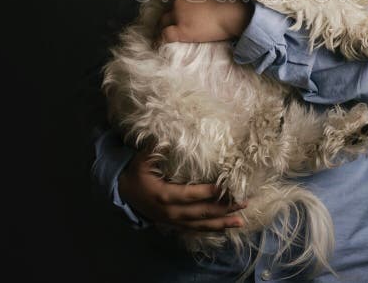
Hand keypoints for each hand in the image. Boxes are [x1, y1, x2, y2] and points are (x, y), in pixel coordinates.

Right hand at [118, 147, 246, 231]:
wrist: (124, 194)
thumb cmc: (136, 174)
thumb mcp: (142, 160)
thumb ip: (154, 149)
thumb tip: (169, 137)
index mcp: (164, 195)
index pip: (189, 195)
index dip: (206, 192)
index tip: (224, 188)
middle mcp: (171, 212)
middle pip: (201, 212)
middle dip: (223, 208)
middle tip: (243, 202)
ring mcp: (174, 221)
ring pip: (201, 224)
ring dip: (222, 222)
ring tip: (240, 220)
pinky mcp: (176, 225)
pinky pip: (196, 229)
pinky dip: (212, 229)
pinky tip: (226, 228)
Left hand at [159, 0, 253, 42]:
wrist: (234, 12)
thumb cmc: (230, 0)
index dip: (183, 5)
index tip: (188, 10)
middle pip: (171, 8)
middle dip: (175, 14)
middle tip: (183, 21)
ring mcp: (179, 14)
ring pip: (165, 20)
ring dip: (169, 24)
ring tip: (172, 32)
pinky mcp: (182, 30)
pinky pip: (166, 34)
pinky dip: (164, 37)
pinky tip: (164, 42)